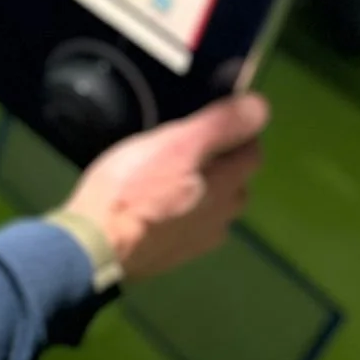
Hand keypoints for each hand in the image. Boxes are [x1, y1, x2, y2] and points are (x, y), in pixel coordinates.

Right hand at [64, 95, 269, 283]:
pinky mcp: (176, 253)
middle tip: (190, 143)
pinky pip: (193, 224)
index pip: (252, 153)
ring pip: (215, 205)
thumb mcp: (175, 144)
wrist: (98, 244)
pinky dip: (186, 209)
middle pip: (236, 181)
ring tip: (174, 171)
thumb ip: (219, 126)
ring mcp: (199, 239)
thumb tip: (261, 106)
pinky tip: (161, 203)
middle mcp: (221, 216)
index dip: (240, 132)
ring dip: (205, 187)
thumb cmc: (133, 187)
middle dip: (224, 161)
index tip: (216, 117)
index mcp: (224, 185)